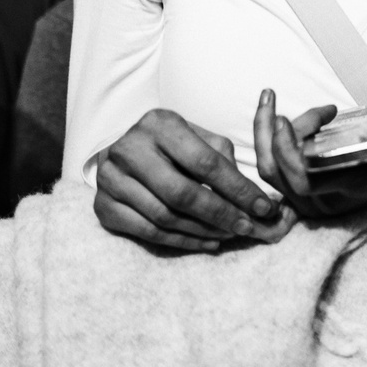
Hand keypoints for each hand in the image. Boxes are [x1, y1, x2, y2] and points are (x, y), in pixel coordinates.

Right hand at [93, 108, 292, 252]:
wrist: (121, 153)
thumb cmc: (170, 145)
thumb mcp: (197, 137)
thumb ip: (224, 159)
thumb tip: (256, 196)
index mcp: (160, 124)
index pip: (205, 162)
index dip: (238, 188)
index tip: (263, 207)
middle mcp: (130, 149)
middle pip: (183, 193)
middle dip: (221, 214)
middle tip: (247, 227)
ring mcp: (112, 179)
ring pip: (165, 216)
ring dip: (203, 231)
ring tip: (229, 235)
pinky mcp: (103, 207)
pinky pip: (148, 232)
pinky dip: (181, 241)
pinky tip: (205, 242)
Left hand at [253, 89, 366, 220]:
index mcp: (355, 184)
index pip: (306, 181)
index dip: (289, 153)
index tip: (287, 119)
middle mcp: (330, 198)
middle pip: (278, 177)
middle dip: (270, 138)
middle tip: (278, 105)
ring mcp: (315, 199)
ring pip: (270, 176)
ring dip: (262, 138)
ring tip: (270, 102)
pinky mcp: (307, 192)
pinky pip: (273, 174)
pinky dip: (266, 145)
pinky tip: (275, 116)